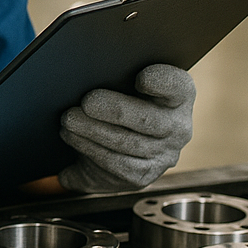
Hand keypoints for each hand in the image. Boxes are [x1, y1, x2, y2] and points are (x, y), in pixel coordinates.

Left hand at [57, 64, 194, 192]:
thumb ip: (117, 76)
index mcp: (178, 96)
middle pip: (148, 119)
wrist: (114, 142)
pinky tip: (72, 137)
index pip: (178, 86)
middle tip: (87, 102)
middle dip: (115, 110)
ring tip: (69, 120)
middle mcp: (177, 126)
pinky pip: (116, 164)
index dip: (162, 82)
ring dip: (92, 130)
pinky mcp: (143, 175)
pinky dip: (89, 148)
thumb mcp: (123, 84)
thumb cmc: (119, 100)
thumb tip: (88, 72)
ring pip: (127, 143)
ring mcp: (163, 154)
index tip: (141, 79)